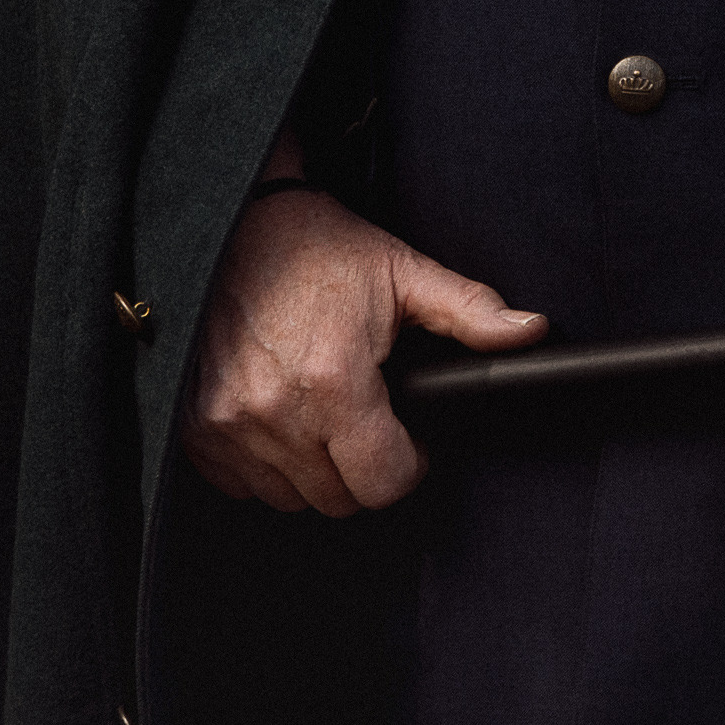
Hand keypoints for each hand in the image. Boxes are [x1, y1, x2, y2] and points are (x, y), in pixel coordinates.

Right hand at [176, 186, 543, 516]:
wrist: (234, 224)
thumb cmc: (320, 249)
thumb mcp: (405, 272)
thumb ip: (472, 312)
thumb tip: (532, 332)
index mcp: (333, 381)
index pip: (382, 482)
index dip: (410, 467)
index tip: (412, 444)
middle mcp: (273, 413)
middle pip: (337, 499)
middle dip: (366, 470)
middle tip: (374, 427)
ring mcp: (224, 424)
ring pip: (289, 498)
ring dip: (315, 472)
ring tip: (329, 420)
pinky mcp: (192, 428)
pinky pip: (240, 484)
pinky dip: (266, 466)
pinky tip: (285, 422)